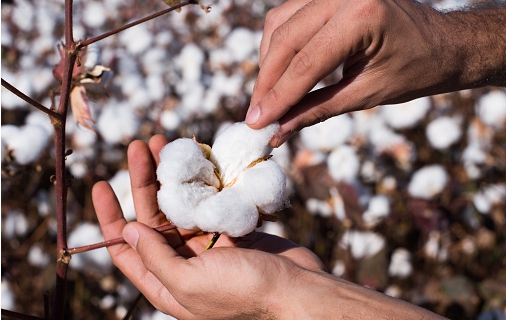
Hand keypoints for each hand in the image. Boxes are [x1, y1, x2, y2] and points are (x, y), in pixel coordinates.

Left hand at [92, 135, 325, 318]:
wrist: (296, 289)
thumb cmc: (243, 293)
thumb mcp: (189, 282)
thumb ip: (155, 258)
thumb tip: (127, 230)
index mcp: (166, 282)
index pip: (126, 249)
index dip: (110, 218)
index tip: (100, 185)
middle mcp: (182, 261)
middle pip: (153, 217)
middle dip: (144, 181)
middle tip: (140, 146)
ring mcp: (207, 243)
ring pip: (181, 203)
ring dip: (171, 174)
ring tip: (162, 143)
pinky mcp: (229, 228)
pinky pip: (208, 200)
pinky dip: (201, 180)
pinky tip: (195, 158)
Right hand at [247, 0, 505, 145]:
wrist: (444, 42)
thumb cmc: (417, 70)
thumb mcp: (366, 95)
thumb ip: (317, 110)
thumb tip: (277, 131)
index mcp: (363, 14)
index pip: (305, 63)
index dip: (277, 97)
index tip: (255, 123)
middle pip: (285, 39)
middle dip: (267, 82)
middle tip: (255, 116)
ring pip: (280, 24)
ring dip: (268, 63)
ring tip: (267, 98)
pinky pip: (289, 15)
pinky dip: (280, 46)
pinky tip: (280, 72)